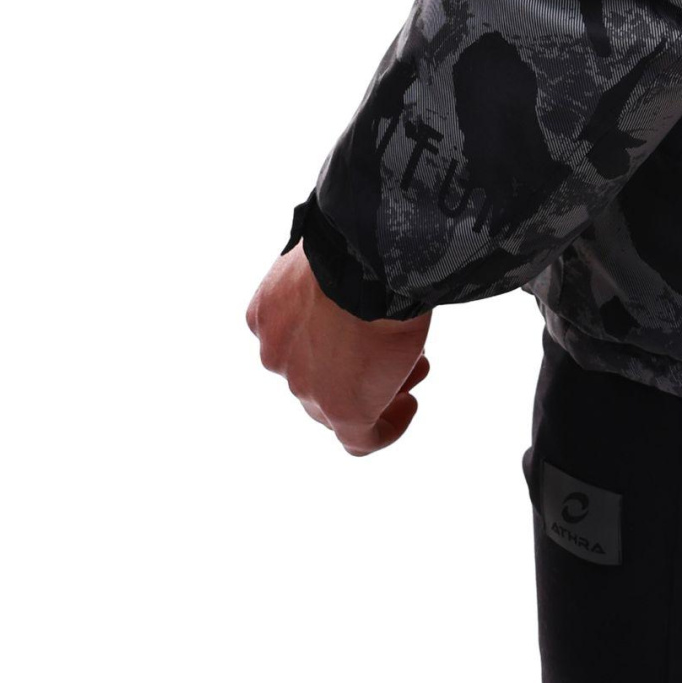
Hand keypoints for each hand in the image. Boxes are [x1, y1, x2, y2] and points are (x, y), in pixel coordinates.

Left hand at [246, 244, 431, 455]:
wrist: (366, 258)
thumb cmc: (354, 242)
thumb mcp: (327, 255)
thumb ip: (327, 279)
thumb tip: (354, 278)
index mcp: (267, 315)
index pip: (297, 342)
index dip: (335, 338)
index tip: (366, 326)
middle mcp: (279, 355)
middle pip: (319, 375)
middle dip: (359, 364)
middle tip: (396, 348)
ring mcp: (306, 386)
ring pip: (339, 405)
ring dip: (377, 389)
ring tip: (413, 369)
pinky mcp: (341, 410)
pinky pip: (359, 440)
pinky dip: (385, 428)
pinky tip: (406, 407)